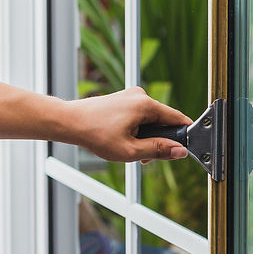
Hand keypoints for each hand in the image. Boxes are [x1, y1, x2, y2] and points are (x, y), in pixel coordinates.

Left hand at [65, 86, 190, 161]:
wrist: (69, 122)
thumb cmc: (95, 134)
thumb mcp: (130, 150)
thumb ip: (158, 150)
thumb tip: (180, 151)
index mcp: (145, 104)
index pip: (177, 118)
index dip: (183, 136)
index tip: (181, 150)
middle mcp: (140, 95)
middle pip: (163, 121)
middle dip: (159, 140)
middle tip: (145, 157)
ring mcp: (131, 96)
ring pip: (151, 120)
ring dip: (146, 137)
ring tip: (130, 149)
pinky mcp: (124, 99)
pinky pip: (140, 116)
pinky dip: (137, 130)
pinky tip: (124, 140)